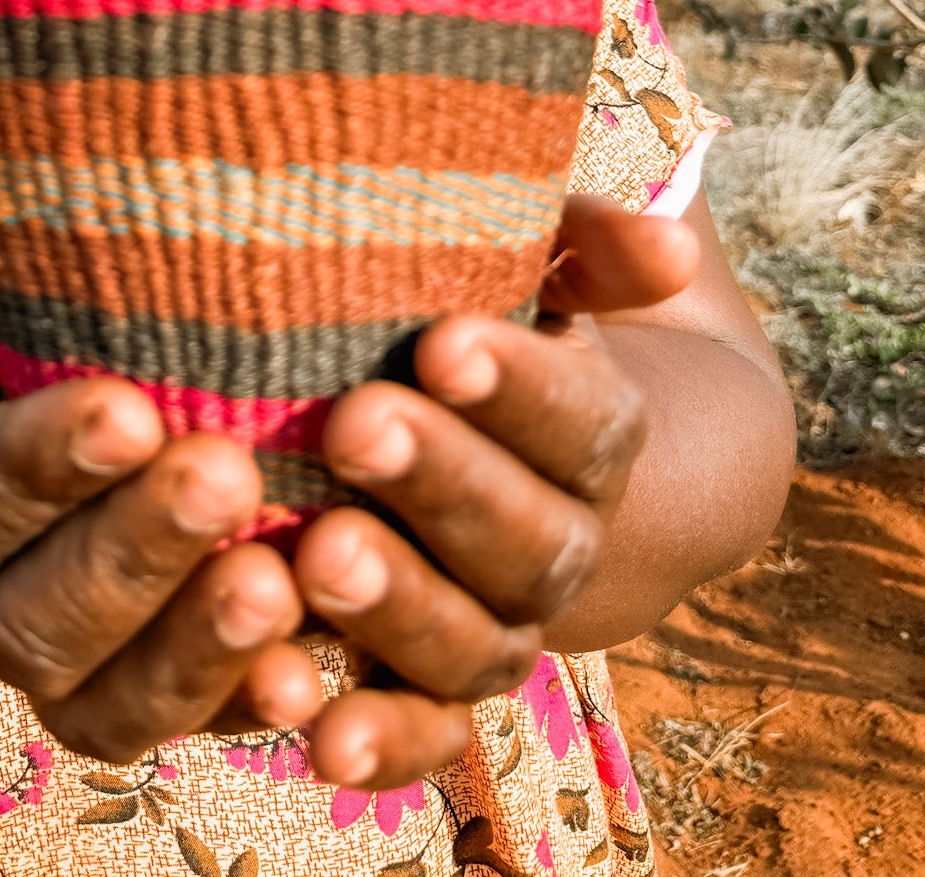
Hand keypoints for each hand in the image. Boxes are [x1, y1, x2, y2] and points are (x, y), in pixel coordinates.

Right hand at [0, 262, 321, 762]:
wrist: (17, 414)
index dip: (33, 467)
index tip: (128, 412)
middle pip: (27, 618)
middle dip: (133, 552)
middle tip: (227, 476)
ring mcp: (46, 675)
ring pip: (100, 706)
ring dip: (193, 648)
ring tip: (275, 582)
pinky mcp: (133, 706)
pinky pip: (183, 733)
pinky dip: (245, 705)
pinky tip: (304, 668)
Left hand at [290, 197, 700, 790]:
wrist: (505, 449)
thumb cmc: (499, 322)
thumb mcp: (544, 266)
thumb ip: (591, 245)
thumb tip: (670, 249)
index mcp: (596, 437)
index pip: (579, 418)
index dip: (518, 388)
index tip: (443, 342)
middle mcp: (562, 546)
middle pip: (526, 534)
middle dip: (442, 482)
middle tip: (355, 426)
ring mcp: (499, 625)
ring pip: (473, 642)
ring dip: (401, 607)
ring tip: (319, 555)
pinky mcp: (429, 689)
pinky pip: (420, 733)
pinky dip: (381, 743)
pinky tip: (318, 734)